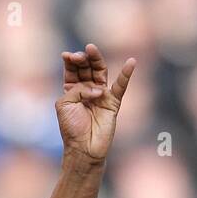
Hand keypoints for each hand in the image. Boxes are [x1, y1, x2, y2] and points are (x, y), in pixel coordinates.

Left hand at [55, 43, 135, 162]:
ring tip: (91, 49)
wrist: (83, 148)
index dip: (71, 61)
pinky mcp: (113, 102)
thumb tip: (97, 88)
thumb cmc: (71, 128)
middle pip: (87, 68)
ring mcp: (101, 95)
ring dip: (96, 60)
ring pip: (101, 72)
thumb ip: (76, 89)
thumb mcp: (64, 104)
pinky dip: (126, 74)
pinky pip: (121, 86)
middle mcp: (87, 90)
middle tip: (80, 54)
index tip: (67, 55)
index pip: (73, 70)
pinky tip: (131, 61)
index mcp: (72, 90)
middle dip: (83, 59)